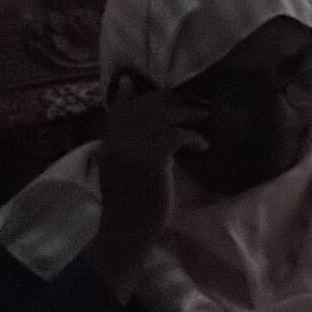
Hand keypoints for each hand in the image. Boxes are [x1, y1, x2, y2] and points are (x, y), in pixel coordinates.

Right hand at [88, 81, 201, 276]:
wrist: (127, 231)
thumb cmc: (132, 205)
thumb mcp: (125, 171)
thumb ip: (131, 149)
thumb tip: (155, 131)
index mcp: (107, 146)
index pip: (116, 112)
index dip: (127, 95)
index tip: (132, 80)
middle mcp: (116, 144)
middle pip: (142, 107)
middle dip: (169, 99)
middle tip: (193, 99)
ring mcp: (132, 150)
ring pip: (162, 116)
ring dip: (188, 113)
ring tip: (205, 116)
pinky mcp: (152, 160)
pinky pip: (177, 135)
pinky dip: (194, 137)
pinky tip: (203, 146)